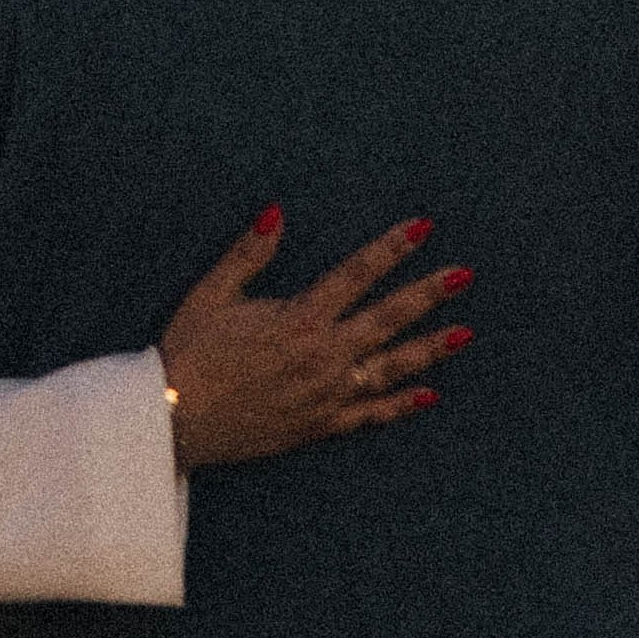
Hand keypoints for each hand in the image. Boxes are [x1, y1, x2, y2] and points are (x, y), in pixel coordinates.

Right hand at [159, 212, 471, 471]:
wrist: (173, 421)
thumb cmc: (188, 354)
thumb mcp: (211, 294)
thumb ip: (249, 254)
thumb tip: (276, 211)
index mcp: (299, 318)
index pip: (358, 273)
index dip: (393, 247)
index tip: (424, 226)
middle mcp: (323, 355)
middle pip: (389, 318)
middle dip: (429, 294)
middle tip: (465, 275)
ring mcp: (327, 393)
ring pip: (391, 367)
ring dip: (430, 349)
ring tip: (465, 333)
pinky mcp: (319, 425)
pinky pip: (370, 415)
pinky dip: (401, 405)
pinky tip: (429, 396)